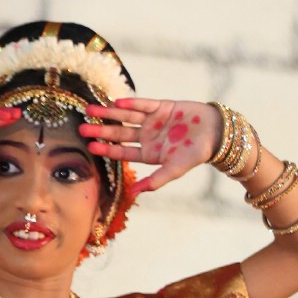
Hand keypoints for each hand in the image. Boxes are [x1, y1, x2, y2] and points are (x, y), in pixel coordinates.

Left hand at [80, 98, 219, 195]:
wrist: (215, 134)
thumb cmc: (196, 154)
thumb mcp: (174, 170)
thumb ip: (154, 181)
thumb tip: (133, 194)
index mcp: (149, 153)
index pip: (123, 152)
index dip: (107, 150)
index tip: (90, 147)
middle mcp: (148, 137)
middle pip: (120, 134)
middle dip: (101, 131)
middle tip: (81, 128)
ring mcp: (153, 121)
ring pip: (126, 117)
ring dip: (109, 113)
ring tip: (91, 109)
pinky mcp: (162, 106)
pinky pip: (144, 104)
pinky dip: (132, 104)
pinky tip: (117, 103)